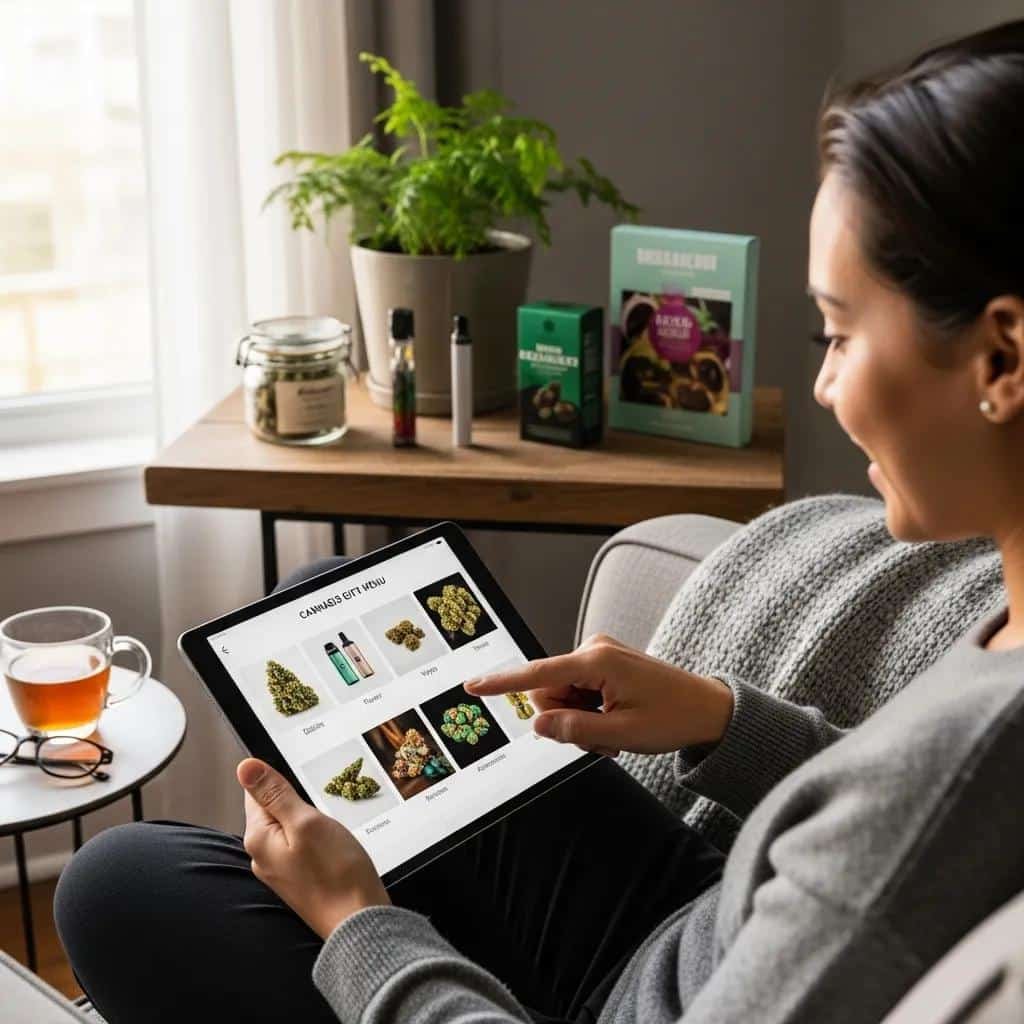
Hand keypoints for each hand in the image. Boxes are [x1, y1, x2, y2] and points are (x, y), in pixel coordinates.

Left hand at [237, 758, 388, 938]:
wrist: (358, 922)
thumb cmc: (336, 874)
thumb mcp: (306, 822)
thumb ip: (275, 794)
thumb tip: (245, 767)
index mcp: (258, 838)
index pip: (257, 792)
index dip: (284, 781)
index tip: (305, 786)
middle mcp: (262, 856)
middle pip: (275, 809)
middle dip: (300, 803)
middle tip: (324, 813)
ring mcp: (280, 870)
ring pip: (292, 828)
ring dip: (311, 822)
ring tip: (332, 834)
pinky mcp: (299, 878)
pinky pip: (303, 846)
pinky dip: (318, 840)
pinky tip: (335, 848)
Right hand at [465, 634, 732, 757]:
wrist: (709, 710)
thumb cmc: (673, 718)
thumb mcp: (621, 736)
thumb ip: (574, 730)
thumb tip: (538, 725)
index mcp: (596, 661)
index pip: (537, 673)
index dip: (502, 683)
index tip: (472, 685)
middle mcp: (594, 650)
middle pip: (548, 692)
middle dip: (565, 721)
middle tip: (601, 741)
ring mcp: (599, 655)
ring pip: (562, 696)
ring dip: (580, 721)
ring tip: (614, 735)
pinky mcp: (605, 664)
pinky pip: (578, 692)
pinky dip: (589, 713)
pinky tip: (614, 724)